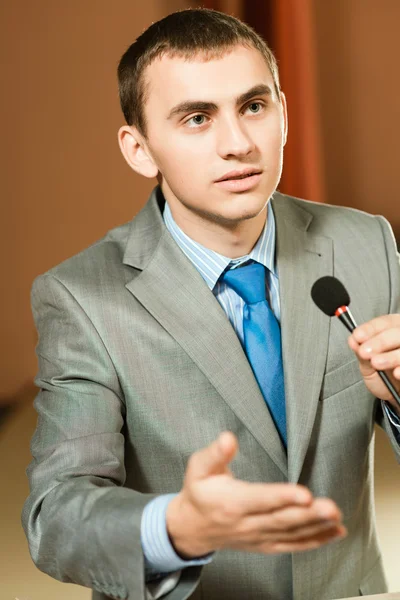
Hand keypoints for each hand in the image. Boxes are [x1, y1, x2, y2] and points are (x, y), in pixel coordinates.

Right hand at [166, 432, 345, 558]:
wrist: (192, 528)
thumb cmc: (199, 492)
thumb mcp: (198, 468)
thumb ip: (215, 453)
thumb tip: (228, 438)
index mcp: (231, 503)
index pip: (261, 500)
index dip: (283, 497)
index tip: (304, 494)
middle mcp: (247, 523)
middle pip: (282, 519)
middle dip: (309, 514)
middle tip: (331, 507)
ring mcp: (258, 537)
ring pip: (291, 534)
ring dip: (317, 526)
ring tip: (337, 517)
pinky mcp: (266, 544)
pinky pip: (293, 545)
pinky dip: (316, 540)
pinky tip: (334, 531)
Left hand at [348, 314, 399, 413]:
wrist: (394, 394)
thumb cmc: (383, 374)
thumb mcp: (367, 363)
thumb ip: (361, 351)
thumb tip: (353, 340)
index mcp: (393, 330)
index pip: (384, 323)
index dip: (370, 329)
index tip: (357, 336)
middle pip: (396, 333)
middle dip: (379, 342)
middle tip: (365, 352)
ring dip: (390, 356)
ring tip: (376, 363)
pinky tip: (396, 372)